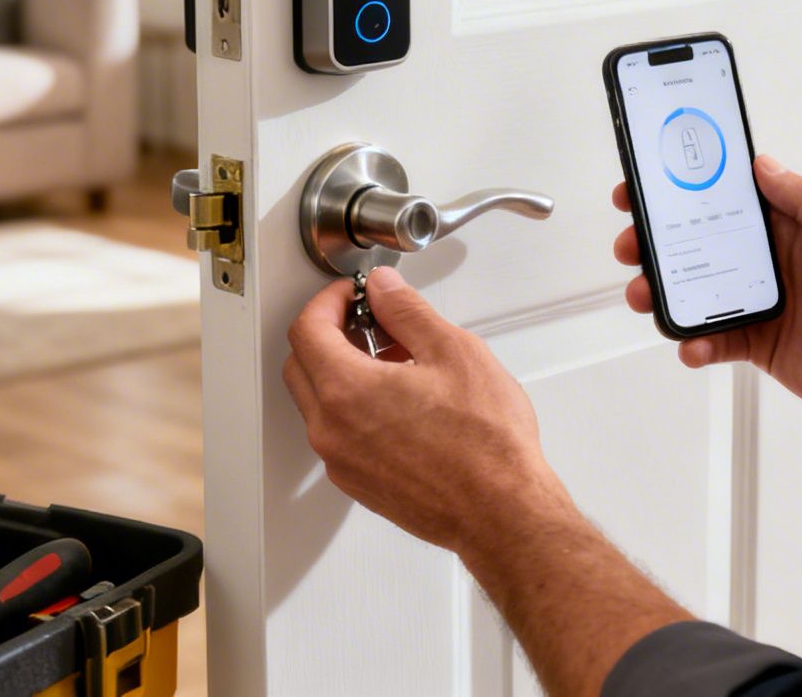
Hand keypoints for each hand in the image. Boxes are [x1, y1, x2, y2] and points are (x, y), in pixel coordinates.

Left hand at [283, 267, 574, 553]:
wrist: (500, 512)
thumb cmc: (486, 444)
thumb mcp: (453, 351)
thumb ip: (407, 312)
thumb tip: (383, 289)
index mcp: (347, 391)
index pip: (307, 330)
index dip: (328, 301)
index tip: (353, 294)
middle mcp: (332, 430)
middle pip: (301, 365)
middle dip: (328, 334)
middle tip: (368, 321)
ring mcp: (341, 462)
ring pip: (318, 402)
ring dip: (342, 371)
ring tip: (396, 361)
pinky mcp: (358, 484)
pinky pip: (338, 434)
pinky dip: (353, 407)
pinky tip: (400, 401)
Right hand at [614, 155, 801, 432]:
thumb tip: (764, 166)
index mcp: (792, 226)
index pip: (729, 198)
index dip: (687, 189)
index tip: (649, 185)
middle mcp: (771, 260)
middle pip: (699, 242)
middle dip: (658, 240)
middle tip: (632, 242)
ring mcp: (762, 302)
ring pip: (695, 290)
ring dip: (663, 291)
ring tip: (646, 295)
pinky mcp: (758, 343)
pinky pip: (713, 339)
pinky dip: (694, 342)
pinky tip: (692, 344)